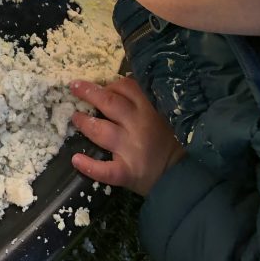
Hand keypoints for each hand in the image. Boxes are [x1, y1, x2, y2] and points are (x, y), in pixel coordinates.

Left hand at [69, 76, 185, 195]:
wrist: (185, 175)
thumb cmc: (170, 141)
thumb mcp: (164, 113)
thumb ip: (145, 100)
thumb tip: (116, 86)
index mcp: (150, 108)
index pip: (125, 87)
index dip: (108, 85)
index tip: (99, 87)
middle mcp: (139, 126)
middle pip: (110, 103)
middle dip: (89, 93)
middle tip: (74, 88)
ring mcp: (132, 150)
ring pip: (102, 131)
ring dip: (85, 123)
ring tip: (76, 118)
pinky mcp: (127, 172)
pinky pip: (106, 170)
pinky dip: (90, 166)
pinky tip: (76, 160)